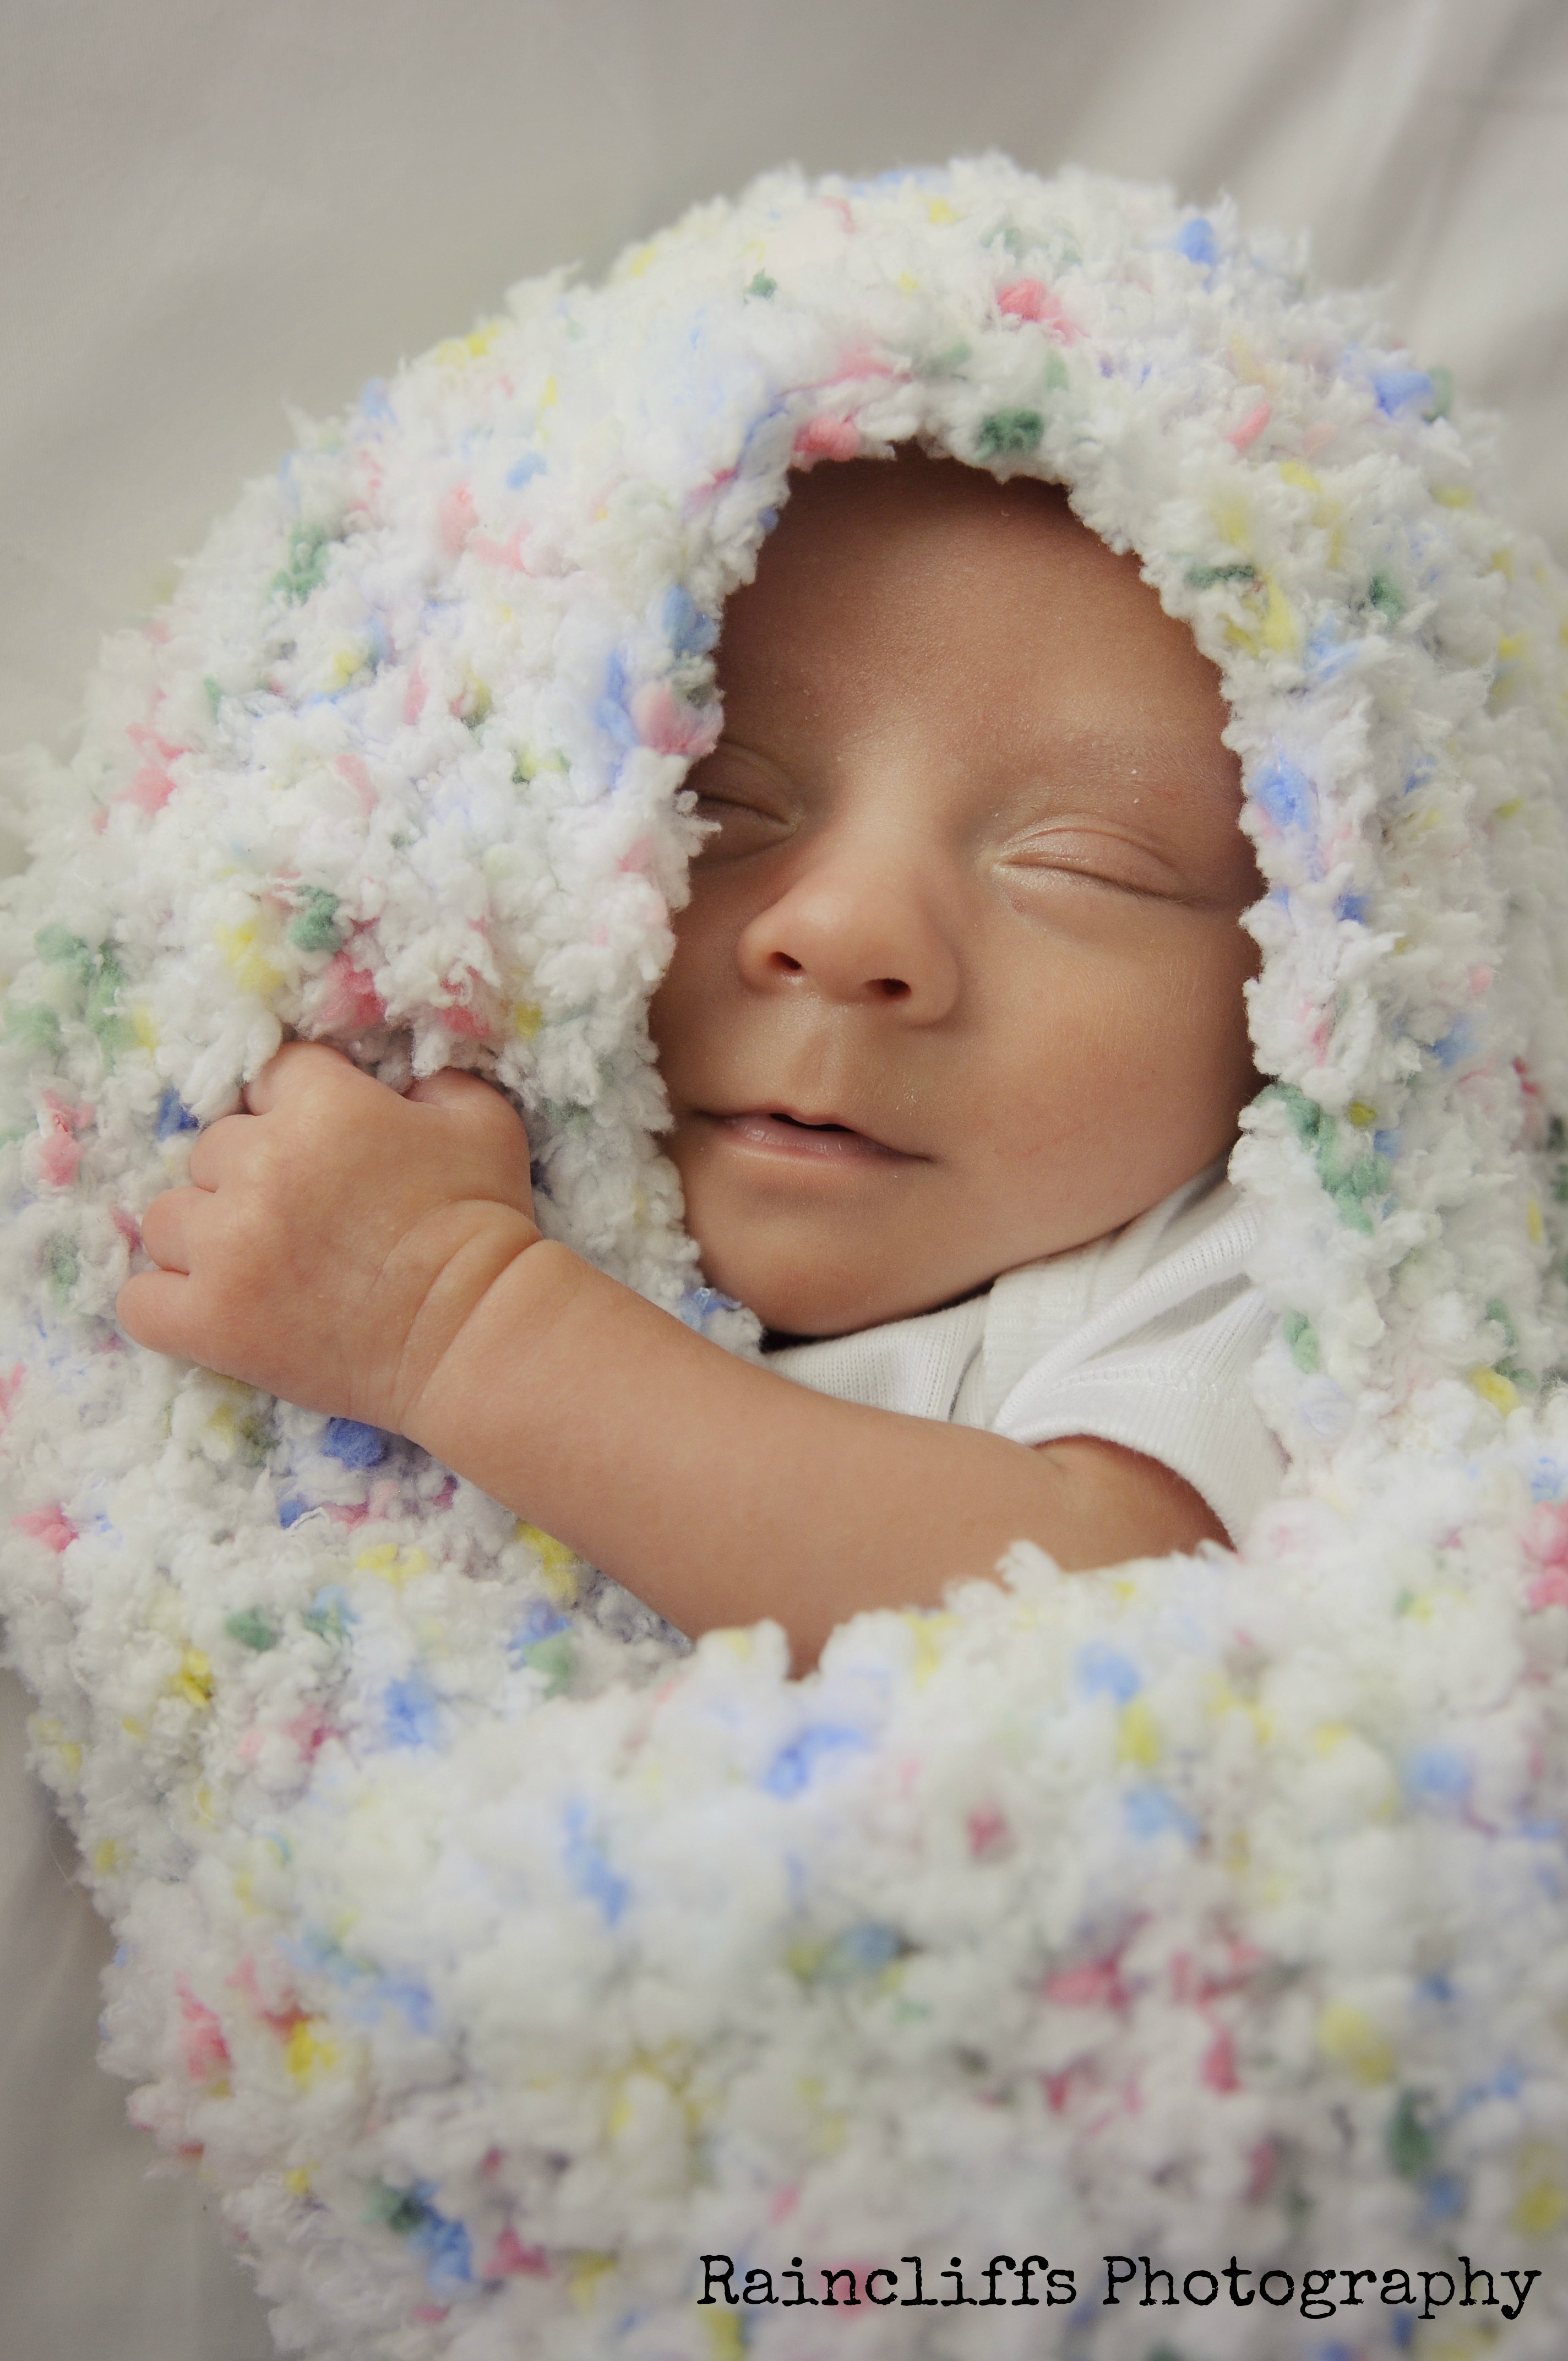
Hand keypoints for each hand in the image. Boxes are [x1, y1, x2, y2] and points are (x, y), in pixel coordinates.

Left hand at [117, 1042, 539, 1431]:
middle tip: (303, 1218)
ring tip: (256, 1265)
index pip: (270, 1076)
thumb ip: (429, 1081)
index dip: (297, 1110)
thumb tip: (397, 1083)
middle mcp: (261, 1166)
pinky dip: (168, 1303)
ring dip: (205, 1236)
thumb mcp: (482, 1122)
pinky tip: (212, 1307)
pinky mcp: (211, 1321)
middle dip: (251, 1176)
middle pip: (212, 1148)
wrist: (475, 1336)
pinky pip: (140, 1299)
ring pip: (169, 1218)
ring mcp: (227, 1247)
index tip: (326, 1151)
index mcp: (321, 1107)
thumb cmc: (483, 1226)